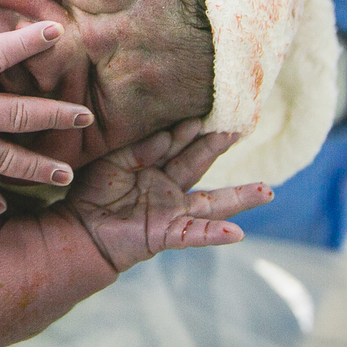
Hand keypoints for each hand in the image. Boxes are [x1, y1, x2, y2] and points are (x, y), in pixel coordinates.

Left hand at [66, 119, 273, 271]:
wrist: (79, 228)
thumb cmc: (94, 192)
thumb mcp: (113, 161)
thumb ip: (140, 149)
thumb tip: (168, 135)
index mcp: (155, 167)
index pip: (178, 145)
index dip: (190, 130)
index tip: (206, 111)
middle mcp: (170, 188)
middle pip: (198, 165)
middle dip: (217, 147)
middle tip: (238, 128)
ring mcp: (172, 212)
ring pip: (212, 204)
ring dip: (240, 197)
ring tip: (267, 191)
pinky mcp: (166, 234)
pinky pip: (194, 235)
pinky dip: (215, 235)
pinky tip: (237, 234)